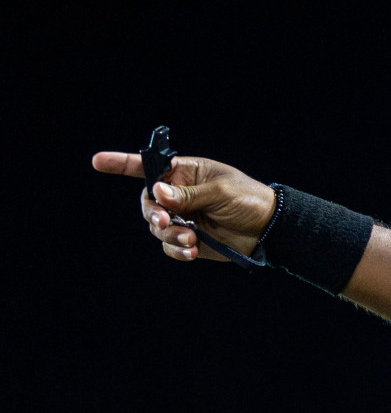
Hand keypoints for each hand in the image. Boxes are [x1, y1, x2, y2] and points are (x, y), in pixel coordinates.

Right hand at [91, 151, 274, 262]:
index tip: (97, 161)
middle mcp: (178, 195)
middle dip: (152, 213)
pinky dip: (176, 250)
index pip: (147, 166)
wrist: (269, 229)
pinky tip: (192, 251)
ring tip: (191, 239)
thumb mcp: (221, 191)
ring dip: (169, 235)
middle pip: (147, 203)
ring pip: (156, 227)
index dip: (121, 163)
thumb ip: (189, 194)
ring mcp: (182, 218)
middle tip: (166, 222)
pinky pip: (169, 246)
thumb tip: (158, 192)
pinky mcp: (189, 239)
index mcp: (185, 173)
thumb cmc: (249, 200)